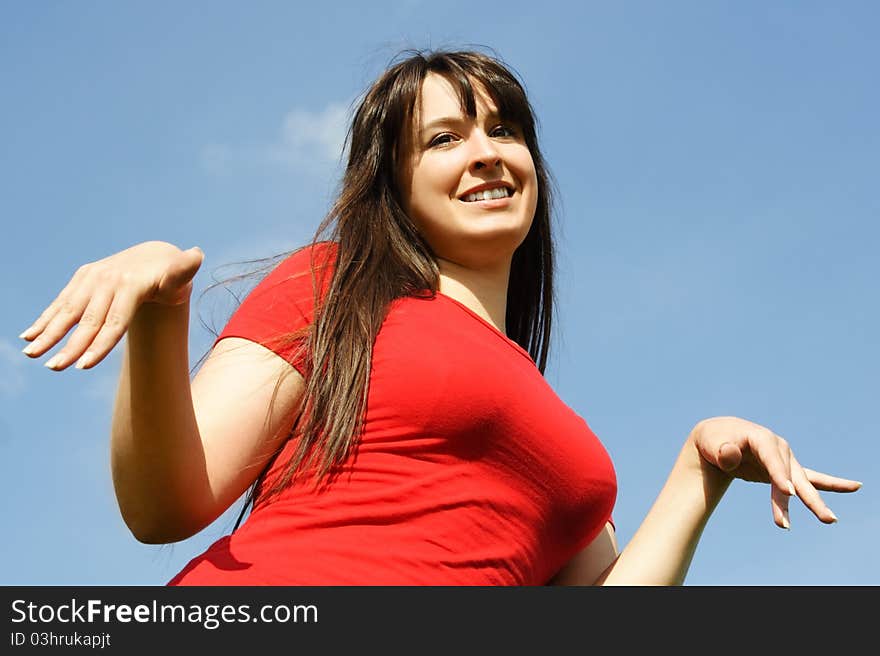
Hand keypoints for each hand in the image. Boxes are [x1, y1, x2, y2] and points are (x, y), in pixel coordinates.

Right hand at [20, 241, 203, 370]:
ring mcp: (93, 278)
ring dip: (48, 333)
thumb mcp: (181, 274)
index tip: (84, 366)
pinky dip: (45, 319)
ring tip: (31, 353)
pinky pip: (62, 302)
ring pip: (68, 311)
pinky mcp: (83, 278)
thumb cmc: (171, 276)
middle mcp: (108, 279)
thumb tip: (197, 255)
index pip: (115, 321)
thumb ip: (186, 270)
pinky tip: (28, 336)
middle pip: (88, 321)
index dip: (100, 345)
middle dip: (70, 346)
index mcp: (131, 284)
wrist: (155, 256)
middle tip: (54, 368)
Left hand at [688, 416, 861, 529]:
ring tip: (830, 519)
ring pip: (802, 482)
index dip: (778, 473)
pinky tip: (855, 486)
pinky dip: (831, 484)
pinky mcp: (786, 470)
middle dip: (805, 496)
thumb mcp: (713, 443)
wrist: (717, 440)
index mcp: (760, 438)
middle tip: (823, 517)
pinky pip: (811, 478)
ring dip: (814, 501)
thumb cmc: (714, 441)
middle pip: (792, 474)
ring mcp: (785, 459)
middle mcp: (778, 448)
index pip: (771, 457)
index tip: (786, 492)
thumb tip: (731, 456)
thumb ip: (722, 450)